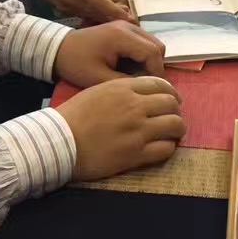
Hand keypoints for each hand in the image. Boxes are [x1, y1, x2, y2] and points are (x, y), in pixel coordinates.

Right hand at [16, 0, 132, 23]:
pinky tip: (105, 10)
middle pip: (101, 17)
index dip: (120, 14)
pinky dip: (96, 16)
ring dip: (107, 18)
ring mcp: (70, 9)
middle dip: (117, 20)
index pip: (104, 6)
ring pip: (93, 19)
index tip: (134, 19)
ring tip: (122, 13)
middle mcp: (76, 3)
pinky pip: (84, 17)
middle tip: (133, 19)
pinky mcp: (65, 11)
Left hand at [53, 20, 165, 87]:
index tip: (152, 90)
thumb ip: (126, 81)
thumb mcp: (99, 78)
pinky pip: (142, 41)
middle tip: (146, 84)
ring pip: (152, 42)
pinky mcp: (122, 28)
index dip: (157, 72)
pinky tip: (131, 67)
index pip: (153, 52)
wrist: (58, 49)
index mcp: (122, 36)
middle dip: (155, 66)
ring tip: (138, 77)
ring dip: (150, 60)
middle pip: (157, 45)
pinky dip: (143, 54)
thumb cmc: (76, 64)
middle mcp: (128, 26)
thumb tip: (147, 86)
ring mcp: (125, 25)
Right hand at [58, 77, 184, 180]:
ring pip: (175, 125)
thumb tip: (142, 93)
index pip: (161, 84)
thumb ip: (122, 89)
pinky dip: (168, 147)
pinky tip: (163, 147)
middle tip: (172, 117)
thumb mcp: (98, 90)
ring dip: (177, 129)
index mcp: (124, 88)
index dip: (171, 92)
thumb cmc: (74, 115)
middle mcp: (135, 106)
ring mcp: (137, 130)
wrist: (60, 141)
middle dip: (175, 110)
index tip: (172, 100)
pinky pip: (165, 149)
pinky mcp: (136, 154)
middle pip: (171, 103)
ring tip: (172, 134)